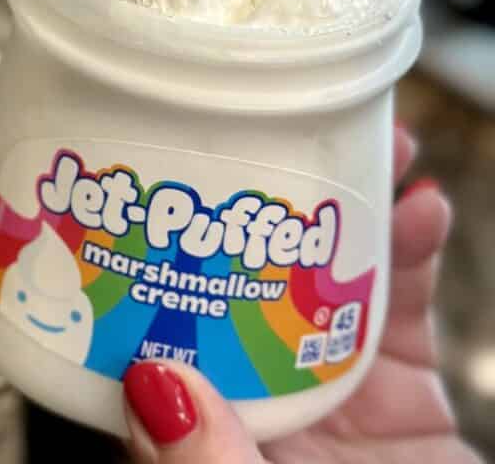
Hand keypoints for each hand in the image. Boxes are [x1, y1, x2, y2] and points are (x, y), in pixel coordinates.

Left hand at [122, 122, 483, 462]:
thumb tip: (147, 390)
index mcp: (194, 438)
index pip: (150, 332)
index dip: (151, 256)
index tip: (161, 188)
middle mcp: (250, 407)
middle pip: (237, 285)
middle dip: (254, 209)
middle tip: (270, 138)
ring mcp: (324, 399)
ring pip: (319, 281)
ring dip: (342, 212)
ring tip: (366, 150)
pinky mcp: (397, 400)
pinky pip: (397, 310)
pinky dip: (410, 253)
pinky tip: (424, 210)